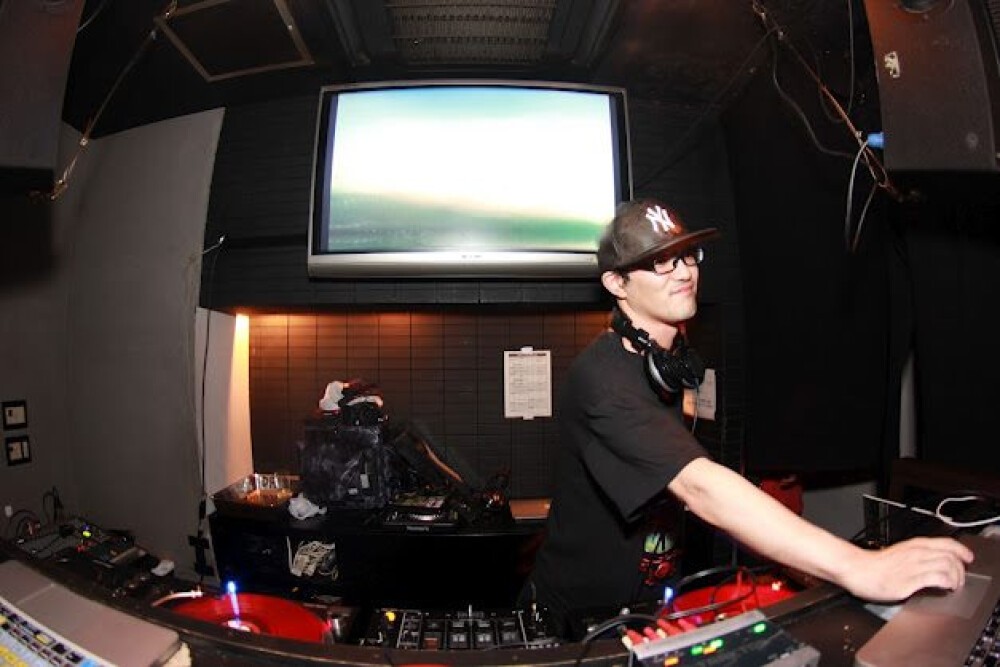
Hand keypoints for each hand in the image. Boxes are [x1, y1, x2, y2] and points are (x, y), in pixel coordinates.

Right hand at [839, 536, 973, 601]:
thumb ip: (915, 556)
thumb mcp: (898, 554)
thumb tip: (930, 563)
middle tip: (959, 579)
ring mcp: (914, 565)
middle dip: (961, 570)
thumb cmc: (873, 564)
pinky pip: (938, 578)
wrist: (856, 569)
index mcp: (914, 545)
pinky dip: (947, 583)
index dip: (961, 551)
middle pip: (951, 556)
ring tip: (953, 586)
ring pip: (948, 566)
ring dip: (957, 578)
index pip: (947, 543)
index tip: (967, 558)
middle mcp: (916, 553)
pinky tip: (945, 588)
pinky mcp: (911, 580)